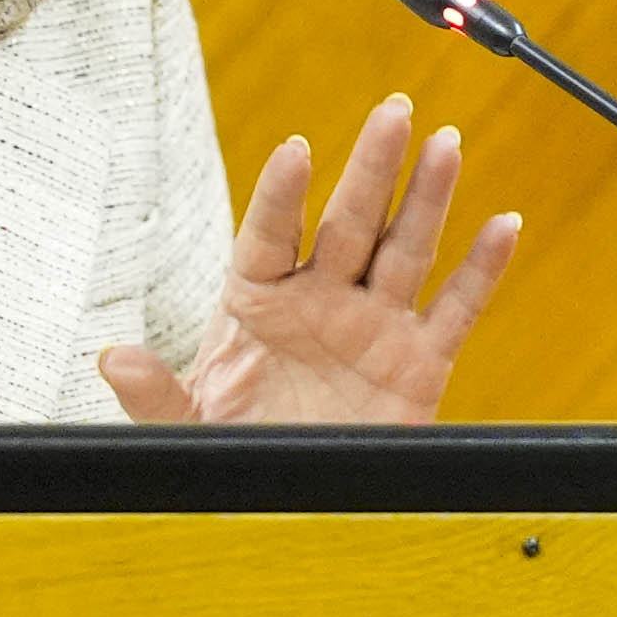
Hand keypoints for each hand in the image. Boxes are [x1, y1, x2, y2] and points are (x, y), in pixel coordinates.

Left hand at [99, 95, 520, 423]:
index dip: (283, 196)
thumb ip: (155, 395)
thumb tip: (112, 360)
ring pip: (407, 249)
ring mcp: (374, 326)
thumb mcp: (187, 428)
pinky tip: (504, 224)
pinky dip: (483, 269)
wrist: (293, 504)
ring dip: (428, 197)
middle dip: (372, 169)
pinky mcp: (420, 363)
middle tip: (392, 111)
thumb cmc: (237, 450)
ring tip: (444, 142)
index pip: (270, 235)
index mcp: (259, 302)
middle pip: (350, 223)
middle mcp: (321, 301)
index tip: (296, 152)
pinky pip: (456, 308)